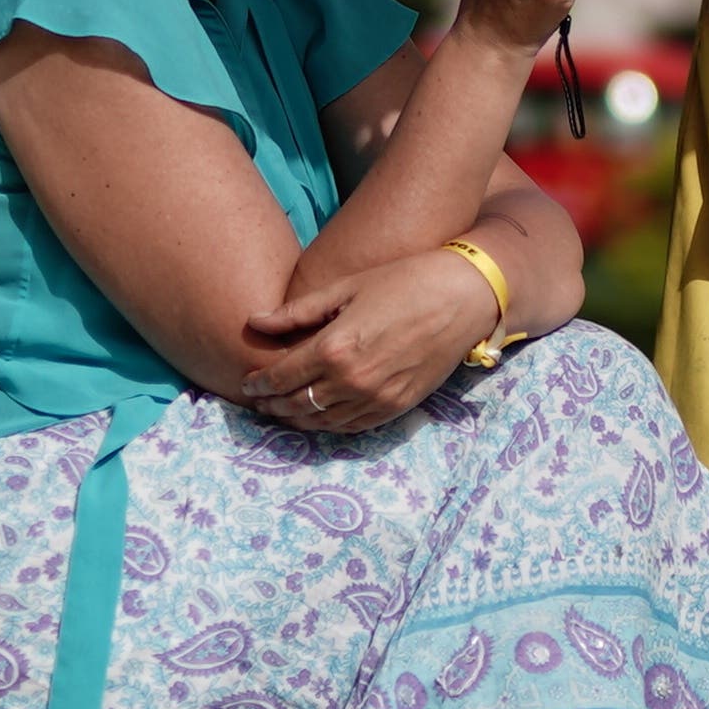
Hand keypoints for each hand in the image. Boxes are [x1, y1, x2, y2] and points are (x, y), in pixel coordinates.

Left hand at [241, 253, 501, 434]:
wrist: (461, 297)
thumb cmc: (403, 282)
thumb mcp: (346, 288)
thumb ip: (297, 311)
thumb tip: (255, 321)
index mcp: (333, 347)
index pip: (281, 376)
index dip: (258, 383)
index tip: (247, 383)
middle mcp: (351, 380)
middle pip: (296, 404)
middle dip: (272, 404)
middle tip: (259, 401)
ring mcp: (376, 397)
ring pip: (322, 422)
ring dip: (297, 419)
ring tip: (284, 411)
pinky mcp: (397, 406)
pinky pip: (353, 427)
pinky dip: (330, 425)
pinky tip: (321, 417)